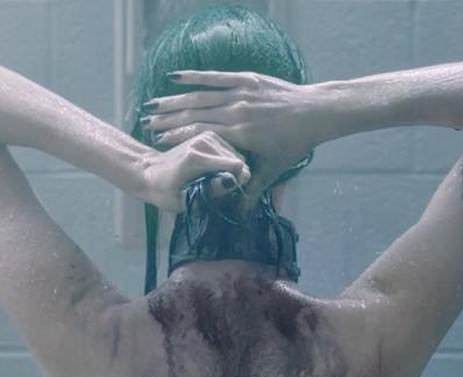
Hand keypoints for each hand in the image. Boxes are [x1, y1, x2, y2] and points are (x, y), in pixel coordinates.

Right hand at [140, 69, 322, 178]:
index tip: (157, 141)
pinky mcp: (246, 79)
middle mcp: (237, 111)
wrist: (316, 112)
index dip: (176, 137)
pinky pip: (215, 77)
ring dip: (174, 100)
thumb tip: (239, 214)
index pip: (199, 135)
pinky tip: (174, 77)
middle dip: (168, 119)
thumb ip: (253, 190)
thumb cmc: (295, 143)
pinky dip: (194, 77)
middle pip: (194, 114)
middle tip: (146, 122)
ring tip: (153, 104)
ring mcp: (241, 93)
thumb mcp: (274, 170)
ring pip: (200, 96)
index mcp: (240, 134)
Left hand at [141, 130, 251, 212]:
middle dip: (232, 176)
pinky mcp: (210, 134)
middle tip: (216, 187)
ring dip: (230, 170)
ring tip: (212, 179)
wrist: (149, 171)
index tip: (225, 192)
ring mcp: (208, 135)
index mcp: (196, 157)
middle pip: (238, 162)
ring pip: (237, 157)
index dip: (236, 181)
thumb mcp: (185, 200)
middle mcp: (204, 141)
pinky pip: (231, 152)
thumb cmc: (164, 190)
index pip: (234, 167)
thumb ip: (210, 191)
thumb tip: (233, 182)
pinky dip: (226, 163)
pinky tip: (213, 170)